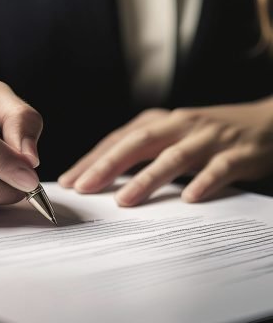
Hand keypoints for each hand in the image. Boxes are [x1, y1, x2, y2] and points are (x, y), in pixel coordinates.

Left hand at [59, 100, 272, 204]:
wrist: (265, 122)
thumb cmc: (208, 134)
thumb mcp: (172, 135)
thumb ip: (143, 152)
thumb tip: (102, 176)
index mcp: (161, 121)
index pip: (119, 139)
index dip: (93, 159)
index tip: (70, 180)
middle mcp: (181, 125)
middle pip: (138, 143)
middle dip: (108, 165)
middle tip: (84, 187)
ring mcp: (209, 138)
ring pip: (174, 157)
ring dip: (147, 178)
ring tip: (124, 201)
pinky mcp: (237, 153)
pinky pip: (219, 168)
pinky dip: (204, 181)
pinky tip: (189, 198)